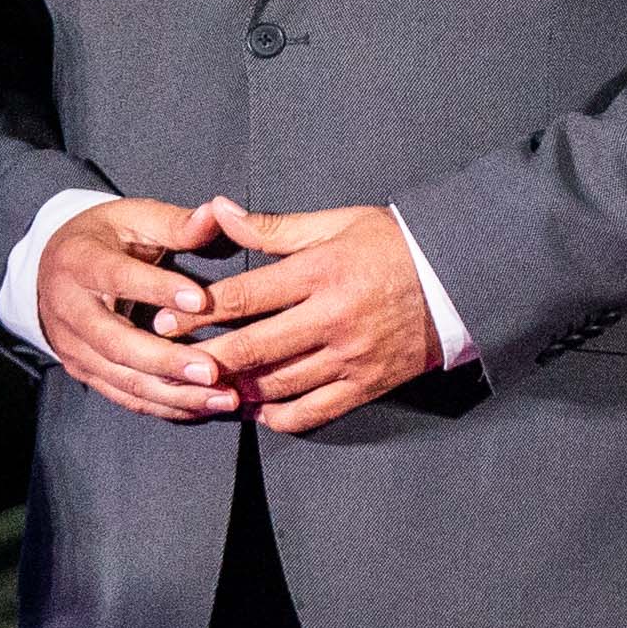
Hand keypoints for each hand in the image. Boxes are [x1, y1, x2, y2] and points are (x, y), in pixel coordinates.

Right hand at [35, 194, 240, 421]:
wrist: (53, 266)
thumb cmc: (105, 237)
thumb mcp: (134, 218)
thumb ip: (177, 223)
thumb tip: (220, 211)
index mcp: (79, 262)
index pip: (118, 277)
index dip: (157, 289)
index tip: (201, 300)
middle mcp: (69, 309)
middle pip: (115, 342)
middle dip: (166, 361)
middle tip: (212, 371)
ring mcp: (73, 347)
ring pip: (122, 378)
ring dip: (173, 394)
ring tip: (221, 398)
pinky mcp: (83, 371)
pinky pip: (124, 396)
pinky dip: (163, 406)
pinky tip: (202, 409)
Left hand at [183, 200, 443, 435]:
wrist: (462, 279)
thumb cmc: (394, 244)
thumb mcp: (337, 223)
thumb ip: (273, 227)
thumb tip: (219, 211)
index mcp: (321, 271)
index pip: (245, 296)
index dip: (198, 312)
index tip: (164, 319)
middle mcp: (333, 318)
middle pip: (253, 348)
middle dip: (204, 357)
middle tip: (170, 360)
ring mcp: (351, 357)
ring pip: (277, 385)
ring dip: (235, 390)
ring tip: (206, 386)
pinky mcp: (367, 384)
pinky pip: (313, 412)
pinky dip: (278, 416)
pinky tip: (256, 408)